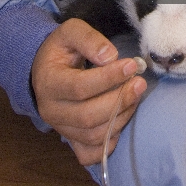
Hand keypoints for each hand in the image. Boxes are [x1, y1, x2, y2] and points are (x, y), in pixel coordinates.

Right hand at [31, 18, 146, 164]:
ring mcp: (61, 129)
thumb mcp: (70, 32)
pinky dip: (109, 142)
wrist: (46, 70)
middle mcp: (51, 111)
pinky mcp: (71, 140)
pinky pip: (91, 153)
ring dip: (121, 116)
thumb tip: (110, 56)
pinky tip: (121, 119)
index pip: (80, 87)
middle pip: (88, 116)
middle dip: (119, 101)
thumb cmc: (61, 49)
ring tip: (135, 95)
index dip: (109, 78)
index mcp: (48, 83)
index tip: (132, 65)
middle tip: (139, 83)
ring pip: (93, 135)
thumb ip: (89, 39)